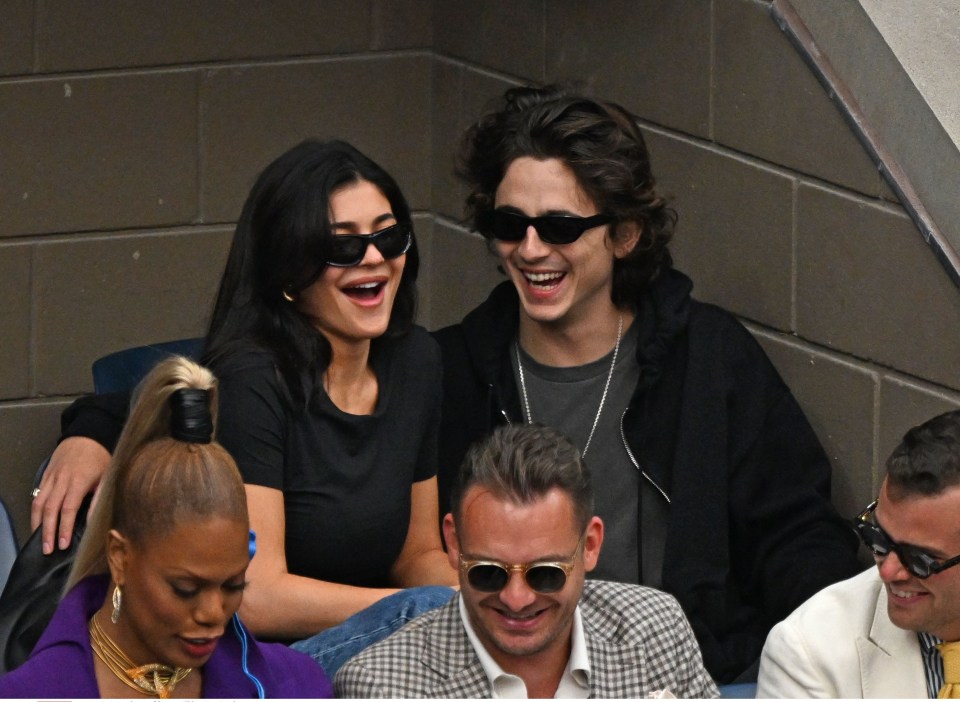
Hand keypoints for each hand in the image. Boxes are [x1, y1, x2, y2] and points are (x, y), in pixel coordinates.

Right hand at [30, 436, 110, 553]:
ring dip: (38, 523)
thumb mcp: (107, 476)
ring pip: (39, 503)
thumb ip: (99, 499)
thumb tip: (93, 521)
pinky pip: (37, 495)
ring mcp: (51, 477)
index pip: (67, 510)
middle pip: (50, 510)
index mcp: (78, 482)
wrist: (88, 433)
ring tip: (39, 540)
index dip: (64, 528)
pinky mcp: (46, 475)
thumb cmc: (102, 457)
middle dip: (47, 531)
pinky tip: (37, 521)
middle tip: (47, 549)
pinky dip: (35, 510)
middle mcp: (61, 480)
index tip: (63, 544)